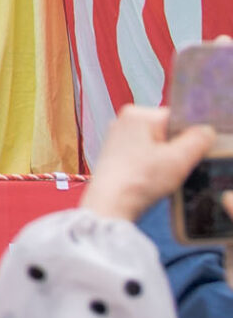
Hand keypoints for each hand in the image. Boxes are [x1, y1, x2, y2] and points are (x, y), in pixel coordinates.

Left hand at [84, 103, 216, 222]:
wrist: (111, 203)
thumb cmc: (140, 180)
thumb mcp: (179, 159)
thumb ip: (198, 140)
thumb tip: (205, 131)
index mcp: (137, 114)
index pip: (177, 119)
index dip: (187, 139)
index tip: (183, 156)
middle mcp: (123, 120)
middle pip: (165, 132)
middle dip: (174, 150)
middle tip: (169, 168)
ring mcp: (116, 137)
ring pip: (155, 145)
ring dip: (162, 160)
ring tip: (156, 175)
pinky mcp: (113, 153)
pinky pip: (142, 154)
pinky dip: (149, 165)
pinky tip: (147, 178)